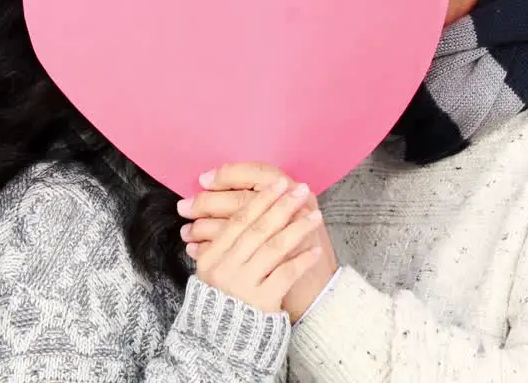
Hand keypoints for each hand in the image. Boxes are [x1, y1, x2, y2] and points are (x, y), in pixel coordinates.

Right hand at [188, 174, 325, 312]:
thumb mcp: (214, 271)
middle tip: (300, 190)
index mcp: (212, 256)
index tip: (279, 183)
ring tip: (315, 216)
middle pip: (257, 229)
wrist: (223, 343)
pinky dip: (302, 260)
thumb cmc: (223, 301)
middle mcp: (225, 268)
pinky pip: (286, 274)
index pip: (238, 220)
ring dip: (297, 228)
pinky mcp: (262, 302)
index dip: (260, 199)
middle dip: (282, 205)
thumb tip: (230, 206)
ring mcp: (243, 285)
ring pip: (273, 247)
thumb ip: (221, 243)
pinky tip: (315, 250)